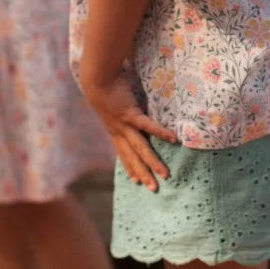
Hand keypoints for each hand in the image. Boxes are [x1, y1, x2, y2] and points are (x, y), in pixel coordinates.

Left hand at [82, 72, 177, 191]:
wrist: (96, 79)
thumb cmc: (104, 87)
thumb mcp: (111, 104)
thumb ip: (120, 110)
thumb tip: (127, 109)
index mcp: (114, 131)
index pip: (123, 154)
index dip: (130, 168)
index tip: (136, 182)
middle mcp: (118, 132)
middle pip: (132, 157)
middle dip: (143, 174)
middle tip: (153, 189)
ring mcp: (124, 125)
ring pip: (140, 148)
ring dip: (152, 163)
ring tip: (165, 174)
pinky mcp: (130, 114)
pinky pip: (148, 126)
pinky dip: (160, 133)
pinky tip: (173, 139)